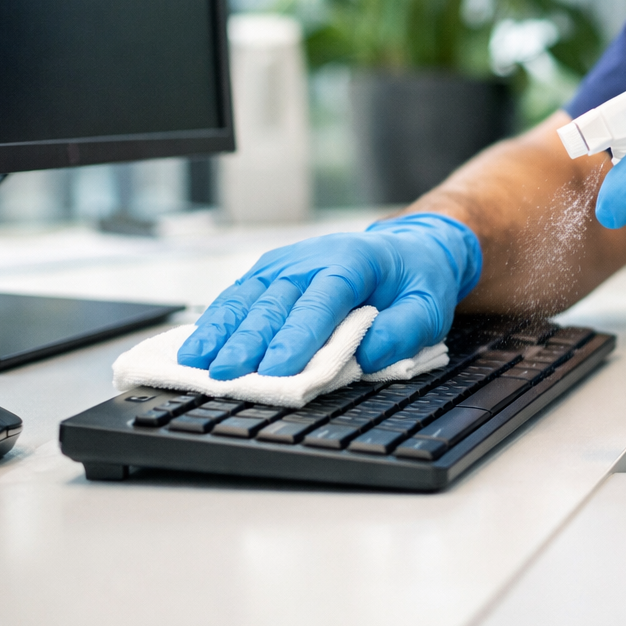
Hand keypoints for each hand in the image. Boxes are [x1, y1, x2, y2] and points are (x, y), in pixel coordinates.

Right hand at [176, 213, 481, 378]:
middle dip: (248, 341)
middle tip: (226, 375)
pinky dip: (216, 320)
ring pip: (248, 297)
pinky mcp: (269, 273)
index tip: (277, 369)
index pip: (322, 301)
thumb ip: (402, 331)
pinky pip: (239, 296)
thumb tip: (364, 356)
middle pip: (275, 301)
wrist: (408, 249)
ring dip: (221, 331)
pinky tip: (197, 344)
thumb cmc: (416, 281)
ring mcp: (286, 263)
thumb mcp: (429, 308)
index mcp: (355, 261)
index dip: (298, 336)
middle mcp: (313, 257)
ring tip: (196, 362)